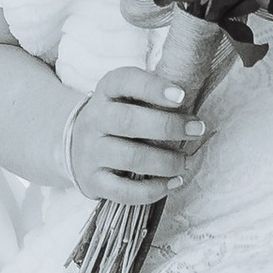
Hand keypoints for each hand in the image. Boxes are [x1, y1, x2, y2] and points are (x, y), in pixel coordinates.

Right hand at [66, 66, 207, 204]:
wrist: (76, 145)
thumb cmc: (118, 118)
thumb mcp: (126, 97)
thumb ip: (153, 97)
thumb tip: (193, 107)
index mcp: (105, 92)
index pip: (125, 81)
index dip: (153, 87)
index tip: (182, 96)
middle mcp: (94, 120)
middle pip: (129, 121)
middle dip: (168, 126)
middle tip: (196, 130)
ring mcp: (91, 152)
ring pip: (130, 158)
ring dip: (165, 161)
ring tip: (185, 162)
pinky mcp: (93, 181)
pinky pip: (124, 191)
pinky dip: (153, 190)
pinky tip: (173, 183)